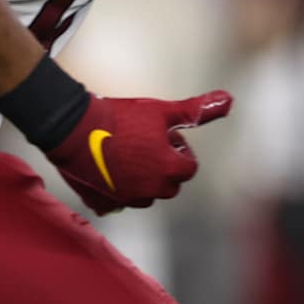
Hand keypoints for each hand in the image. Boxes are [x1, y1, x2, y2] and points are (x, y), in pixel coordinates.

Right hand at [43, 89, 231, 213]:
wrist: (74, 129)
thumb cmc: (121, 118)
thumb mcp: (163, 110)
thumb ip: (196, 110)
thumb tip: (228, 100)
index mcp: (168, 170)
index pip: (189, 168)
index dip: (180, 149)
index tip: (165, 136)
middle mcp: (150, 191)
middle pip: (169, 184)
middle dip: (164, 167)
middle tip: (147, 144)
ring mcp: (125, 200)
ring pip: (145, 195)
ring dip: (143, 179)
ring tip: (128, 153)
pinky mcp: (103, 203)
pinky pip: (118, 202)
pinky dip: (118, 190)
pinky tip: (110, 169)